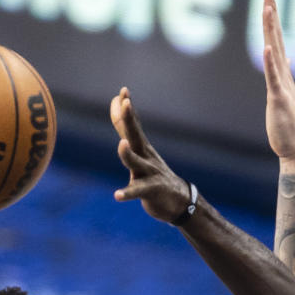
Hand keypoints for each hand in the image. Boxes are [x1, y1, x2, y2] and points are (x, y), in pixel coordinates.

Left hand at [110, 89, 190, 222]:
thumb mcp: (140, 150)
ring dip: (128, 154)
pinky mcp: (151, 191)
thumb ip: (125, 129)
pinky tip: (117, 195)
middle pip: (135, 136)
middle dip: (130, 119)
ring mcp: (149, 173)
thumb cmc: (154, 175)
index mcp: (141, 147)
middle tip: (127, 103)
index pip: (132, 124)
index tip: (123, 91)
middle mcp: (145, 157)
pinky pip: (137, 192)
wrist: (179, 202)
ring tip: (122, 144)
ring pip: (136, 162)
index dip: (126, 108)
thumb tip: (115, 104)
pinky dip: (127, 193)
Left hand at [262, 0, 294, 167]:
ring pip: (275, 53)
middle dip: (271, 14)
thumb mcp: (283, 96)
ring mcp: (282, 86)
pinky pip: (273, 78)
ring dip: (270, 30)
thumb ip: (281, 76)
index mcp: (283, 75)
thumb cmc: (289, 126)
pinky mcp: (278, 100)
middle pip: (276, 38)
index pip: (276, 41)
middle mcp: (283, 76)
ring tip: (267, 9)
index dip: (272, 20)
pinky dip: (270, 62)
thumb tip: (283, 59)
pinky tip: (266, 48)